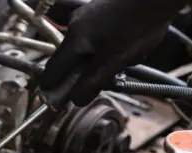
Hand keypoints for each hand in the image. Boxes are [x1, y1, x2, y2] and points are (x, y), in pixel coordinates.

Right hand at [40, 0, 186, 106]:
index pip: (52, 71)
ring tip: (120, 64)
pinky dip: (104, 49)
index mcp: (74, 40)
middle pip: (68, 61)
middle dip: (80, 76)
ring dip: (95, 63)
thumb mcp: (114, 61)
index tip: (58, 102)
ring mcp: (87, 16)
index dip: (53, 88)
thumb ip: (93, 82)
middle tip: (96, 86)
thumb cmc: (138, 25)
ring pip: (84, 50)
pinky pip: (95, 38)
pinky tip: (124, 49)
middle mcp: (75, 26)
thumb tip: (76, 100)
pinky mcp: (100, 12)